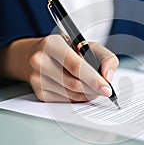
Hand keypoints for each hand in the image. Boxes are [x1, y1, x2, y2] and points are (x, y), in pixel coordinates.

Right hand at [0, 35, 118, 101]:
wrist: (36, 55)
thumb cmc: (66, 49)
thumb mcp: (87, 45)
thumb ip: (105, 57)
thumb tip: (108, 76)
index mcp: (52, 44)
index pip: (76, 66)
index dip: (94, 79)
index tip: (106, 88)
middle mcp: (40, 61)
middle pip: (74, 83)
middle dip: (93, 88)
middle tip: (104, 89)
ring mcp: (37, 78)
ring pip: (71, 94)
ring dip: (87, 94)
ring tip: (93, 87)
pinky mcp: (40, 93)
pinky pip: (66, 100)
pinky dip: (78, 97)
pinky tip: (80, 89)